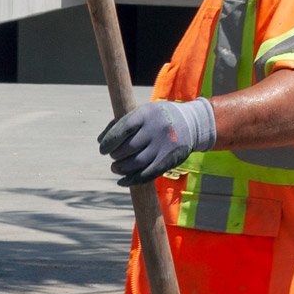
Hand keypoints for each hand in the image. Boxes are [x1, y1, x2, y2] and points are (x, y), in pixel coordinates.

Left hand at [97, 97, 216, 185]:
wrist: (192, 124)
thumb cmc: (157, 118)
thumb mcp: (143, 112)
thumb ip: (122, 123)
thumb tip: (101, 140)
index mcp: (146, 114)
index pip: (122, 129)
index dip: (109, 141)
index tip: (102, 149)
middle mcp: (155, 129)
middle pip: (128, 148)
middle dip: (115, 156)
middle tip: (113, 157)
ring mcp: (163, 146)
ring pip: (136, 163)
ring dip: (121, 169)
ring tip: (116, 168)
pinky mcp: (169, 160)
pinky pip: (147, 174)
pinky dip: (132, 180)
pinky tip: (123, 181)